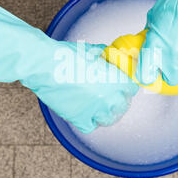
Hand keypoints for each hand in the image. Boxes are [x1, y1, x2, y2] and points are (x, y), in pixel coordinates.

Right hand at [22, 40, 138, 132]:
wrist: (46, 66)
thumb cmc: (67, 56)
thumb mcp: (93, 51)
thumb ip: (106, 57)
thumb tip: (109, 57)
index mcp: (116, 81)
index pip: (132, 88)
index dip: (126, 86)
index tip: (122, 86)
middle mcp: (110, 98)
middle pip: (123, 106)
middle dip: (118, 100)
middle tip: (109, 96)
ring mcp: (95, 111)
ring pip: (109, 119)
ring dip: (106, 113)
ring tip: (99, 107)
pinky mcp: (79, 119)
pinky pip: (90, 126)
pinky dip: (88, 122)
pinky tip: (85, 113)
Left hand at [135, 0, 177, 85]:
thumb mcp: (154, 18)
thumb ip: (151, 34)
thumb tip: (149, 42)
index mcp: (154, 47)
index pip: (146, 75)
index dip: (148, 76)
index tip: (151, 73)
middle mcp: (171, 56)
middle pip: (172, 79)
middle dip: (173, 72)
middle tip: (174, 60)